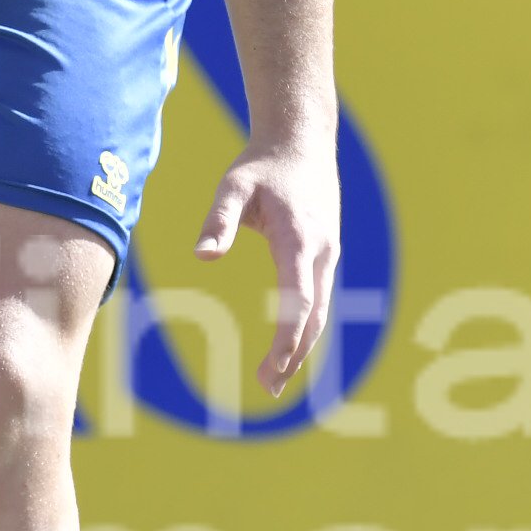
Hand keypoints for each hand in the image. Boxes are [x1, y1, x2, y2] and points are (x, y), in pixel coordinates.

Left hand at [197, 131, 340, 393]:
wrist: (302, 141)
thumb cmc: (263, 166)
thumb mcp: (233, 186)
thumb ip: (217, 221)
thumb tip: (202, 256)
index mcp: (300, 240)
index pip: (298, 302)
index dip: (287, 340)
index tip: (272, 369)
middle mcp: (321, 253)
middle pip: (314, 317)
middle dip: (293, 356)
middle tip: (267, 389)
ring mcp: (328, 254)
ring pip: (320, 311)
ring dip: (301, 348)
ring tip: (274, 379)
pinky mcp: (325, 254)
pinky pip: (319, 299)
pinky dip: (307, 328)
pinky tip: (289, 347)